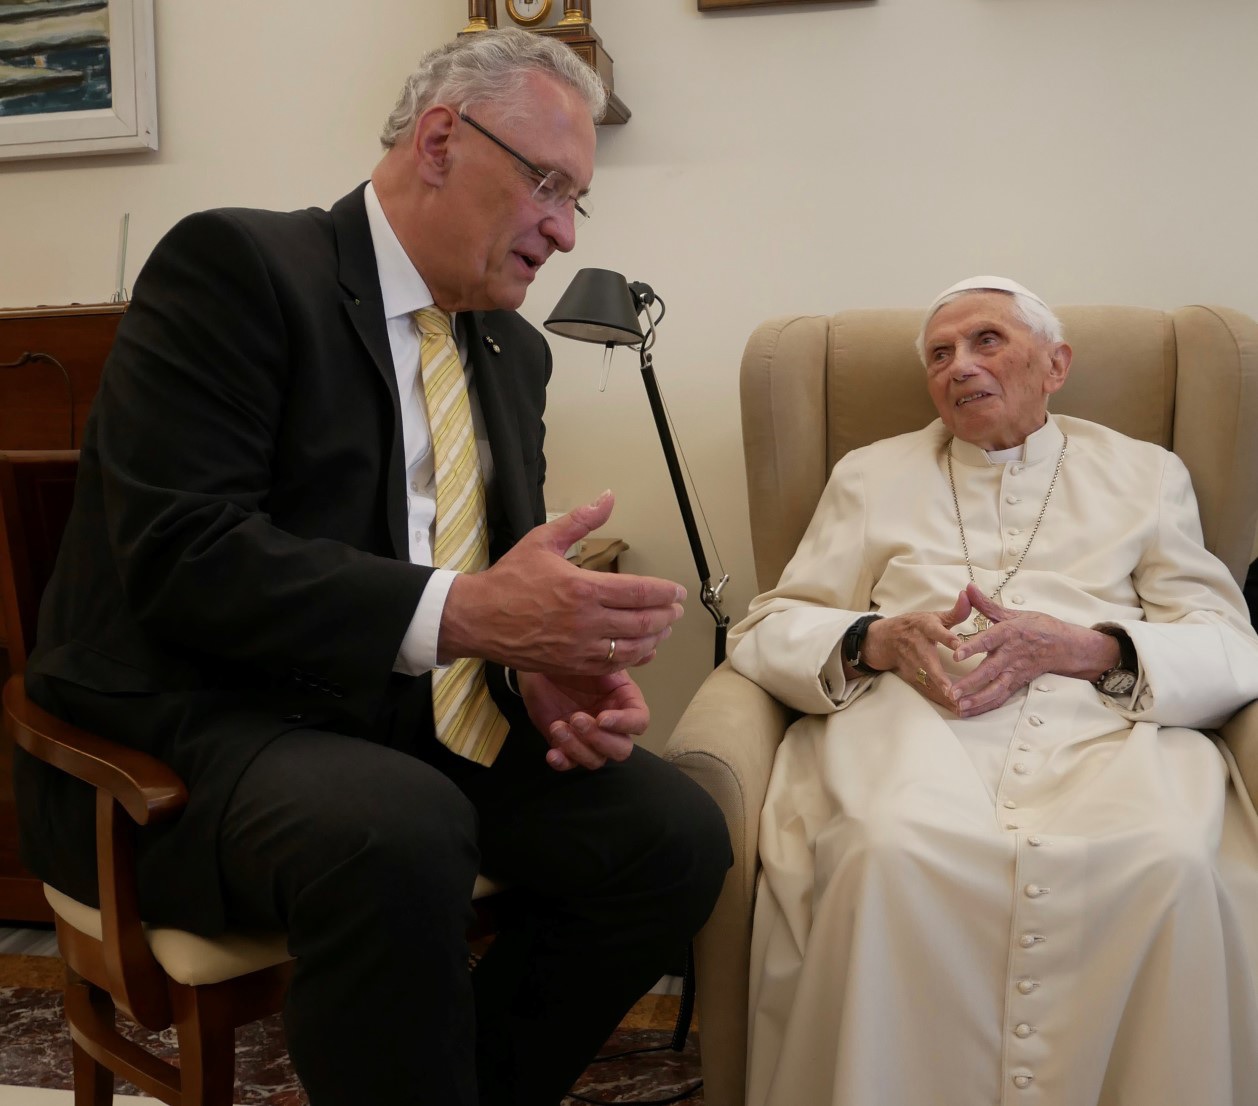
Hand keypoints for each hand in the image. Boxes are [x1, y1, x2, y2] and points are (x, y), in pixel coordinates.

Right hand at [438, 491, 685, 674]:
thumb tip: (608, 497)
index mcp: (583, 589)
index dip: (665, 593)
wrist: (478, 618)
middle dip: (666, 615)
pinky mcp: (571, 665)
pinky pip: (613, 665)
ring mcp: (579, 648)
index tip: (677, 591)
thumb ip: (581, 521)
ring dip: (655, 638)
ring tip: (664, 628)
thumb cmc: (509, 579)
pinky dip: (634, 657)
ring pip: (632, 648)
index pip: (639, 592)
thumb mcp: (543, 540)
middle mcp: (586, 622)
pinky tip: (643, 649)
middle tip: (676, 609)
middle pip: (642, 622)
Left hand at [518, 669, 647, 770]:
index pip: (639, 722)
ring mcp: (589, 739)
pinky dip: (563, 763)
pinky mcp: (567, 746)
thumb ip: (620, 660)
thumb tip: (651, 651)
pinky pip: (570, 765)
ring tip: (557, 727)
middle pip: (621, 749)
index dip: (624, 724)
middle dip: (599, 739)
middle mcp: (611, 726)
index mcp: (624, 702)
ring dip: (577, 748)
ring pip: (596, 760)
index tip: (602, 717)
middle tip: (576, 719)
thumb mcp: (596, 660)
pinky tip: (552, 753)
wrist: (539, 668)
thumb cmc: (572, 662)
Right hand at [861, 591, 971, 711]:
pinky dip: (941, 701)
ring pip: (928, 681)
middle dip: (939, 678)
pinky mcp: (912, 677)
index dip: (948, 639)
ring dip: (943, 694)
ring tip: (959, 706)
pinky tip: (956, 710)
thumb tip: (967, 595)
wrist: (882, 640)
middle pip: (928, 664)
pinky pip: (928, 690)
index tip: (960, 647)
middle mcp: (917, 647)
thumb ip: (955, 611)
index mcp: (924, 628)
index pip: (938, 632)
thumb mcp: (932, 616)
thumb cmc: (912, 626)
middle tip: (952, 691)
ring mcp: (913, 664)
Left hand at [948, 584, 1119, 716]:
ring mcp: (1015, 671)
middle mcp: (1012, 654)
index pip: (989, 640)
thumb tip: (967, 588)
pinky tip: (968, 712)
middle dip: (971, 682)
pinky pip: (1000, 697)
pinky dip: (984, 706)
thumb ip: (985, 604)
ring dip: (977, 699)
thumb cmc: (1037, 627)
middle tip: (953, 691)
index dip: (972, 647)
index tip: (956, 654)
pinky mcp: (1017, 683)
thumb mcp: (1012, 613)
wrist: (1066, 645)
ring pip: (996, 688)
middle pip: (990, 670)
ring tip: (958, 706)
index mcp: (1009, 633)